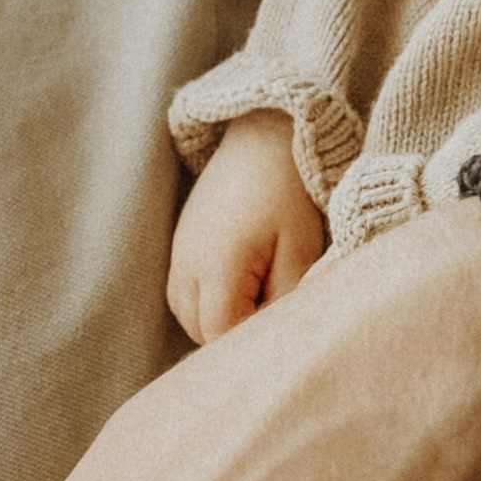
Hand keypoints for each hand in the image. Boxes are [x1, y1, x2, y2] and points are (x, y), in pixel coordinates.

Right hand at [168, 111, 328, 342]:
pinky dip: (209, 301)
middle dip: (235, 334)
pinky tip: (243, 284)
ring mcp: (179, 255)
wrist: (262, 139)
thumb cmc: (288, 192)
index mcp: (216, 266)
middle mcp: (187, 264)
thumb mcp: (301, 247)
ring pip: (189, 316)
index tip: (282, 329)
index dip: (252, 341)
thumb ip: (287, 298)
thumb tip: (276, 335)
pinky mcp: (180, 246)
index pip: (221, 333)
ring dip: (220, 318)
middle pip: (200, 331)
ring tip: (260, 295)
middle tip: (274, 311)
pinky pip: (185, 295)